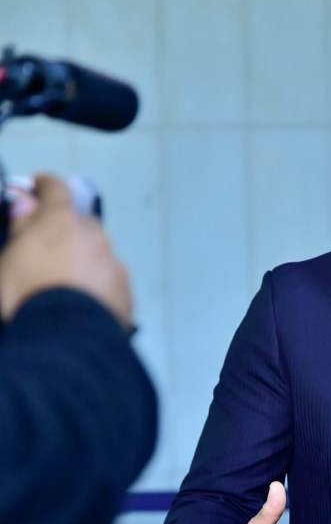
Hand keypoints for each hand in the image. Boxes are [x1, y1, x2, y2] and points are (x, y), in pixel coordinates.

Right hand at [0, 173, 131, 325]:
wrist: (65, 338)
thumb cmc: (26, 292)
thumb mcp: (8, 258)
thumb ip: (20, 226)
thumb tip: (26, 201)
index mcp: (62, 221)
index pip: (56, 190)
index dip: (45, 185)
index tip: (38, 185)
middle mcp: (95, 236)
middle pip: (82, 224)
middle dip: (67, 230)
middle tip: (49, 250)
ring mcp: (115, 264)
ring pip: (99, 254)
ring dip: (85, 260)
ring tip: (65, 285)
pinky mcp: (126, 293)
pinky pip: (109, 282)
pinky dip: (97, 287)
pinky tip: (83, 304)